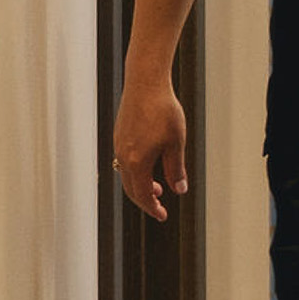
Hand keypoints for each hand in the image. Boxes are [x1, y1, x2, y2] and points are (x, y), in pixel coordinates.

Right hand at [113, 73, 188, 222]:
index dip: (153, 208)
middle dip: (146, 202)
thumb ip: (176, 169)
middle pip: (132, 189)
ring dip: (141, 186)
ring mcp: (119, 145)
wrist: (145, 83)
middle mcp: (123, 156)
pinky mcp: (119, 135)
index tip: (163, 216)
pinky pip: (124, 162)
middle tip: (160, 209)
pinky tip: (149, 167)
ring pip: (127, 176)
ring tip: (158, 189)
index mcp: (137, 161)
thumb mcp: (176, 143)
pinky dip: (135, 172)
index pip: (143, 194)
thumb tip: (179, 190)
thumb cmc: (164, 111)